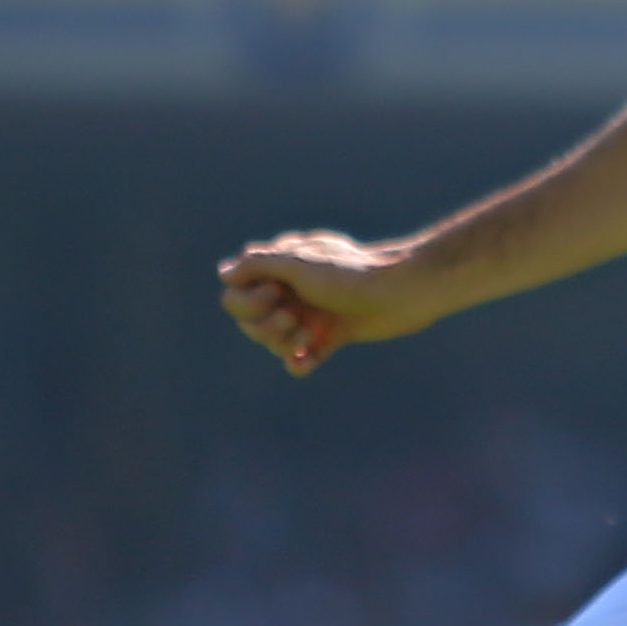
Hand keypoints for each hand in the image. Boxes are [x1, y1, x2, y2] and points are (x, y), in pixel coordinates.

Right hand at [216, 230, 442, 376]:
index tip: (277, 292)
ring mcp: (310, 314)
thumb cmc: (352, 273)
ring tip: (309, 334)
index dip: (248, 300)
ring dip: (284, 342)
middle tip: (294, 318)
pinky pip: (302, 357)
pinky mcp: (331, 336)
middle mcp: (292, 291)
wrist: (402, 291)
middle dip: (265, 326)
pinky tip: (304, 362)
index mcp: (281, 268)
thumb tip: (225, 273)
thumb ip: (260, 265)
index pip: (236, 292)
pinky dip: (299, 362)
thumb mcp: (301, 262)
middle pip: (250, 321)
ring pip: (273, 341)